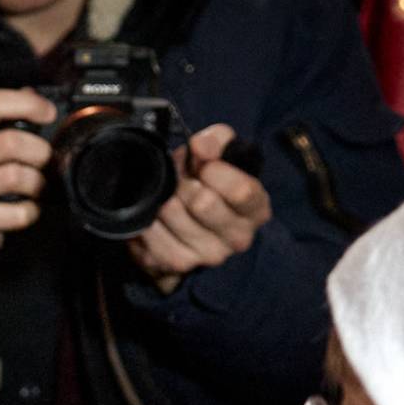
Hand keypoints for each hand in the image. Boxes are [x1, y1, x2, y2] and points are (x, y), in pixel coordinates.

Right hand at [0, 89, 52, 310]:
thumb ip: (1, 119)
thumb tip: (33, 95)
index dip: (27, 104)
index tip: (48, 114)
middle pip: (11, 143)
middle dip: (40, 152)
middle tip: (46, 161)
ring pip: (17, 176)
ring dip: (39, 182)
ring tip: (38, 186)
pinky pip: (19, 212)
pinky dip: (32, 210)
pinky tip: (25, 208)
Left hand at [128, 122, 270, 294]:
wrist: (187, 220)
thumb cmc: (208, 183)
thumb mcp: (219, 154)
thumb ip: (217, 141)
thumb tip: (202, 145)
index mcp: (256, 209)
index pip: (242, 191)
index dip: (217, 172)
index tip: (205, 166)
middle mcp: (238, 238)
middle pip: (203, 203)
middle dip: (185, 183)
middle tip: (182, 182)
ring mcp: (209, 255)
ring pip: (173, 214)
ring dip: (164, 198)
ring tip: (169, 196)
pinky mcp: (179, 264)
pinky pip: (153, 235)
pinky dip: (147, 219)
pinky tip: (155, 214)